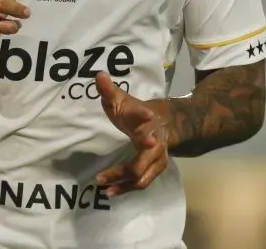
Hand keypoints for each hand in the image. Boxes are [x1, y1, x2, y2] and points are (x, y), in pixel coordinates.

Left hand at [95, 73, 169, 197]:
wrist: (167, 123)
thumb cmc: (137, 112)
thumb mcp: (123, 100)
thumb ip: (109, 90)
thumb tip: (98, 75)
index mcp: (146, 119)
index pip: (144, 115)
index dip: (144, 114)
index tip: (147, 115)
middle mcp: (155, 141)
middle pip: (144, 157)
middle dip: (126, 169)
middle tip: (102, 176)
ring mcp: (158, 157)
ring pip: (142, 175)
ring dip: (122, 182)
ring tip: (102, 185)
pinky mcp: (155, 169)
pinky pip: (141, 182)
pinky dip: (126, 188)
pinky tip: (110, 191)